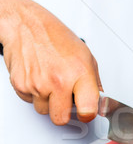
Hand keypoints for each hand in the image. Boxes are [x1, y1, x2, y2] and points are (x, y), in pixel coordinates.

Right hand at [0, 0, 101, 124]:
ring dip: (47, 101)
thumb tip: (99, 101)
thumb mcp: (85, 55)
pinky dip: (34, 94)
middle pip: (61, 118)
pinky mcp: (21, 86)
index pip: (88, 110)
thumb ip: (94, 82)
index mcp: (79, 72)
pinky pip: (30, 102)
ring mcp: (38, 84)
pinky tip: (39, 77)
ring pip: (44, 111)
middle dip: (63, 111)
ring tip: (50, 82)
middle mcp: (58, 80)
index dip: (87, 114)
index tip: (87, 112)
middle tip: (65, 98)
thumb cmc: (55, 38)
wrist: (26, 25)